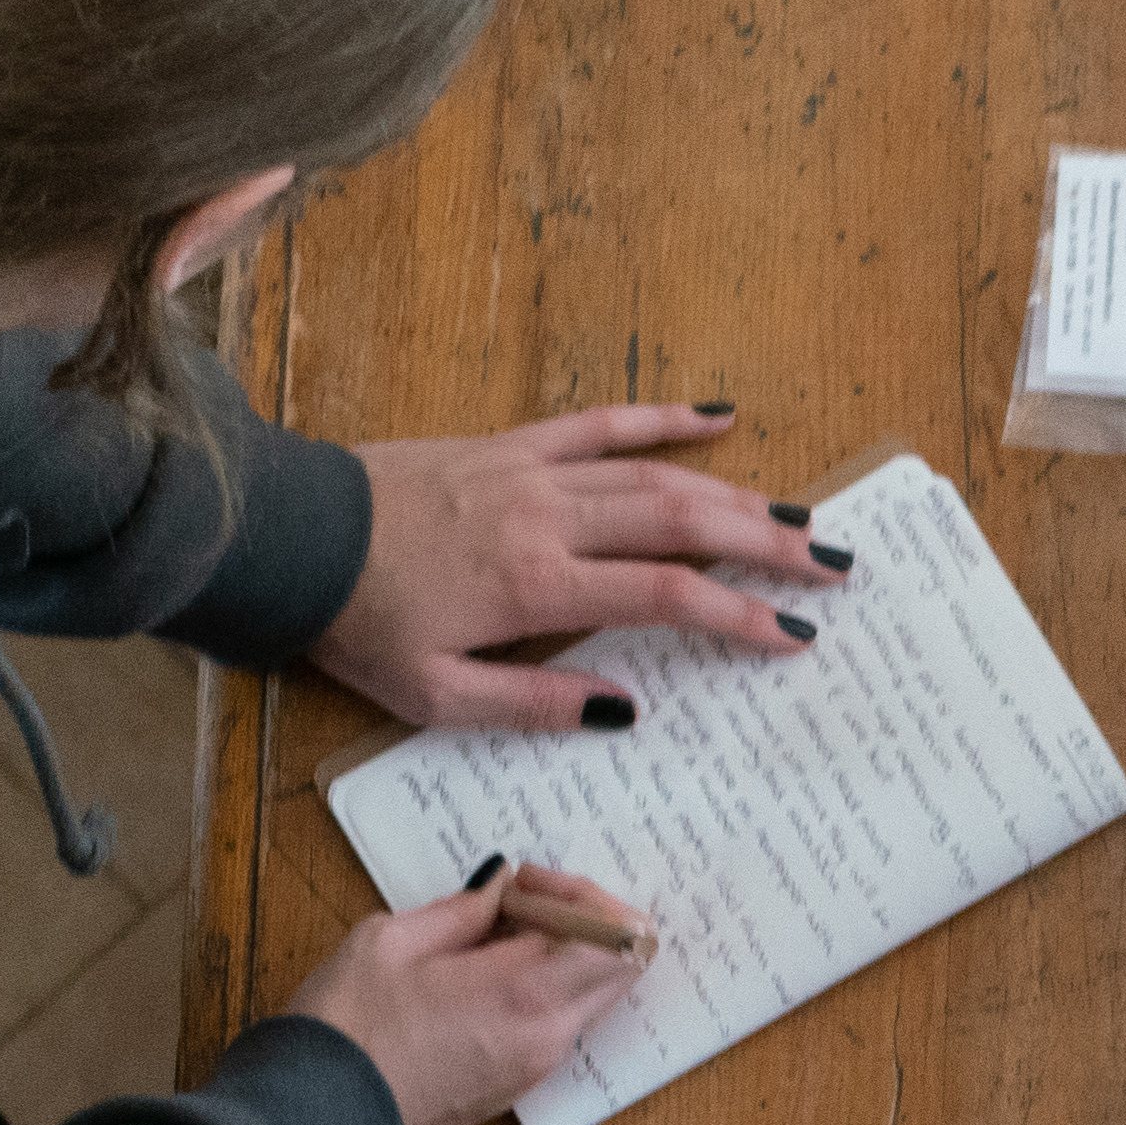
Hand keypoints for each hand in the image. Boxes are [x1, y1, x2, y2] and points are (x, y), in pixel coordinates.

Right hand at [284, 868, 650, 1124]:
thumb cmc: (344, 1031)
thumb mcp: (389, 941)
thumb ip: (460, 911)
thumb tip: (498, 890)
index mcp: (522, 989)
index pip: (614, 932)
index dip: (579, 894)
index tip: (522, 884)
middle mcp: (547, 1032)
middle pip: (622, 966)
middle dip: (585, 921)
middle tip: (519, 904)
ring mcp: (537, 1065)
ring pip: (592, 995)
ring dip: (562, 956)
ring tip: (488, 940)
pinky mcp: (519, 1085)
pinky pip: (560, 1023)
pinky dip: (543, 990)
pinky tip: (479, 978)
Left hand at [311, 408, 841, 728]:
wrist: (290, 541)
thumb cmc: (359, 625)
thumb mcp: (436, 696)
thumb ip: (534, 703)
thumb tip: (624, 707)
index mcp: (536, 584)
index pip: (664, 596)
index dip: (739, 615)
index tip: (793, 636)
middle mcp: (547, 517)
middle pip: (681, 523)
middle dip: (766, 544)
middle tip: (835, 566)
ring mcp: (531, 472)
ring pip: (655, 475)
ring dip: (735, 492)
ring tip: (800, 516)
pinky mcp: (510, 446)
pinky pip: (599, 425)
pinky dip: (662, 418)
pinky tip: (718, 417)